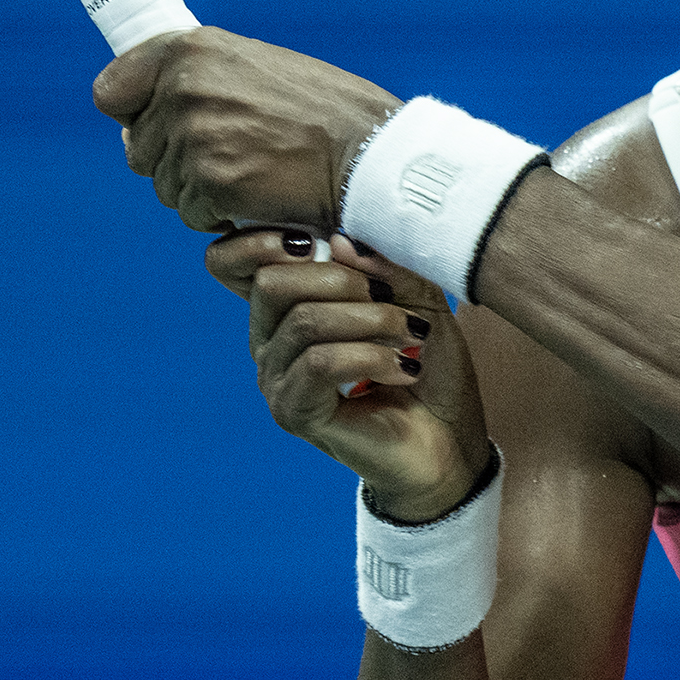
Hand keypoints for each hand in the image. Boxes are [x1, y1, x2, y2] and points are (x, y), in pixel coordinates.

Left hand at [94, 28, 400, 234]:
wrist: (368, 155)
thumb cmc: (325, 113)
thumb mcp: (258, 66)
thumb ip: (201, 79)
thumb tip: (142, 113)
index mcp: (193, 49)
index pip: (112, 89)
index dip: (129, 113)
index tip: (143, 122)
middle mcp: (185, 87)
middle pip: (139, 148)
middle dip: (175, 160)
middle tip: (232, 154)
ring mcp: (195, 137)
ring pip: (165, 185)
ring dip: (200, 190)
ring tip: (254, 172)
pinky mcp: (210, 184)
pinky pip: (192, 213)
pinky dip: (221, 215)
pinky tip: (259, 195)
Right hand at [207, 230, 489, 521]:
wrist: (449, 442)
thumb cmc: (428, 364)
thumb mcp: (415, 296)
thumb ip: (381, 264)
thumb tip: (338, 239)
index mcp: (285, 306)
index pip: (230, 261)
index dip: (261, 239)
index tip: (327, 238)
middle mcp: (269, 341)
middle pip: (270, 282)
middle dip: (341, 279)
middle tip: (391, 299)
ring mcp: (277, 380)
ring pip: (304, 321)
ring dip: (371, 319)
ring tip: (412, 334)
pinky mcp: (294, 413)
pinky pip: (319, 362)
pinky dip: (369, 355)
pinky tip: (403, 367)